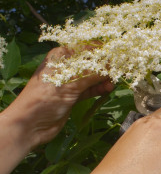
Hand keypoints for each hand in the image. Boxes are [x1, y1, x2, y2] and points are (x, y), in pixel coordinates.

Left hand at [0, 47, 113, 173]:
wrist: (29, 125)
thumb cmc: (45, 98)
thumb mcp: (69, 84)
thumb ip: (91, 74)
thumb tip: (111, 65)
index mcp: (61, 57)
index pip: (85, 48)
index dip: (101, 51)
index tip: (116, 55)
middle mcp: (66, 67)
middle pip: (90, 63)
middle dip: (104, 67)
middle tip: (118, 71)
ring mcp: (70, 82)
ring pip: (91, 77)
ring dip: (103, 79)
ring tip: (113, 84)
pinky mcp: (73, 95)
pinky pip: (89, 89)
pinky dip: (98, 89)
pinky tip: (107, 89)